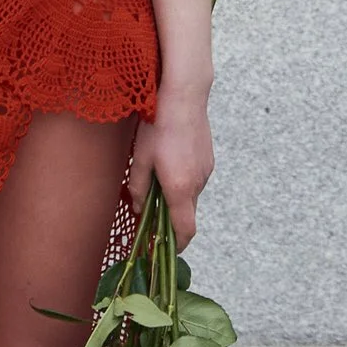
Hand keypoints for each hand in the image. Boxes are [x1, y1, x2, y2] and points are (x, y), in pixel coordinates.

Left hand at [132, 93, 214, 249]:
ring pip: (191, 195)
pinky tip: (169, 163)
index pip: (185, 230)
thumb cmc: (158, 124)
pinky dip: (183, 182)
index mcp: (180, 187)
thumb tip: (137, 208)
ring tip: (156, 180)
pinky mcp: (208, 159)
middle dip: (170, 219)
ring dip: (176, 197)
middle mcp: (198, 182)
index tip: (164, 251)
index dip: (176, 246)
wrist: (185, 94)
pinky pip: (195, 180)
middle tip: (149, 214)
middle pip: (186, 214)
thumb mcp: (140, 158)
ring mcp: (206, 170)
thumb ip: (137, 188)